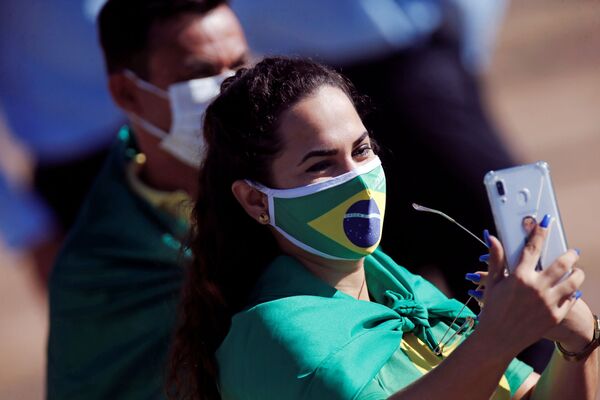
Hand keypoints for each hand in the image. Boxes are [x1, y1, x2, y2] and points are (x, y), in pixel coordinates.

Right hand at [473, 220, 584, 356]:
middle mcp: (536, 288)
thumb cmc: (493, 310)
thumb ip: (496, 259)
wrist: (498, 339)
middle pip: (562, 263)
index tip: (545, 223)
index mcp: (519, 277)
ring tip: (576, 271)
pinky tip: (572, 290)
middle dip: (570, 254)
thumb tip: (491, 237)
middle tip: (572, 252)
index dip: (540, 232)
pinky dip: (573, 293)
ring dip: (577, 273)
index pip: (533, 248)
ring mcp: (548, 303)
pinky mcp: (555, 316)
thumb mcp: (492, 283)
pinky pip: (571, 299)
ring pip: (573, 281)